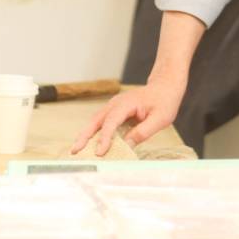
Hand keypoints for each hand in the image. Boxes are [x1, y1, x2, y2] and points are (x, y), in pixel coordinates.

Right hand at [69, 76, 184, 156]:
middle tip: (74, 151)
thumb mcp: (160, 119)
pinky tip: (89, 145)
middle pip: (96, 120)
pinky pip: (101, 122)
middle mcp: (116, 103)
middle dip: (84, 136)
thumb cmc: (164, 101)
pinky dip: (93, 132)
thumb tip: (127, 146)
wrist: (165, 86)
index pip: (111, 122)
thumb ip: (143, 132)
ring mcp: (113, 106)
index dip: (105, 138)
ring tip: (76, 150)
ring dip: (85, 135)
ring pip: (95, 121)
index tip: (100, 152)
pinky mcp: (114, 111)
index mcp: (127, 104)